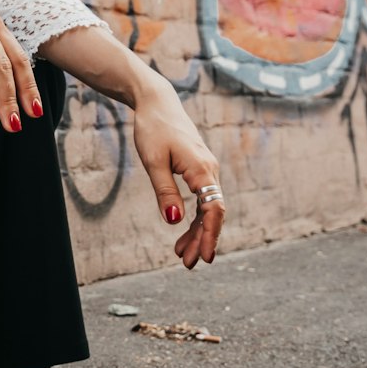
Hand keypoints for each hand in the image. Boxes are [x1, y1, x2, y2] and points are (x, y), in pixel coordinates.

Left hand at [131, 75, 225, 268]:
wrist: (156, 103)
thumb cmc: (153, 129)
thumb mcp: (153, 162)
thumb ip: (165, 192)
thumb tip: (175, 221)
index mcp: (202, 169)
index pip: (213, 209)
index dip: (210, 234)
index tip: (204, 256)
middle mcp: (210, 171)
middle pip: (212, 213)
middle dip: (201, 239)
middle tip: (187, 264)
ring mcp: (206, 170)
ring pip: (207, 208)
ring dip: (196, 231)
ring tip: (181, 254)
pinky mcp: (198, 170)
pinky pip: (201, 199)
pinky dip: (193, 217)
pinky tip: (181, 230)